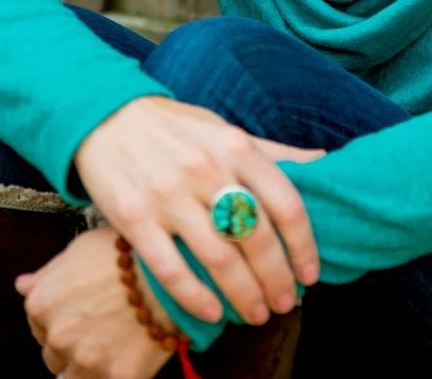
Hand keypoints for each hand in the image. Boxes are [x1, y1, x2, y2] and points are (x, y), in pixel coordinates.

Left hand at [16, 225, 172, 378]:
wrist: (174, 267)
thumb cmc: (129, 252)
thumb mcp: (83, 247)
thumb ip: (50, 272)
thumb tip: (22, 285)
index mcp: (43, 303)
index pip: (38, 325)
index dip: (61, 318)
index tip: (83, 312)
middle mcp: (57, 334)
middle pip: (54, 354)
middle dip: (73, 344)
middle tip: (103, 327)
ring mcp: (85, 359)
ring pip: (72, 377)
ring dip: (88, 365)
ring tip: (116, 342)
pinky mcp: (115, 378)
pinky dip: (112, 374)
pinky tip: (128, 355)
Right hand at [74, 97, 325, 327]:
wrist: (107, 117)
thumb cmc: (177, 129)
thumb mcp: (227, 131)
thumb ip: (274, 152)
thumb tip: (324, 162)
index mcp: (236, 147)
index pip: (285, 204)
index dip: (303, 246)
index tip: (310, 274)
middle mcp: (207, 170)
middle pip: (256, 238)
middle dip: (277, 279)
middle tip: (285, 303)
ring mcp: (170, 195)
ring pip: (219, 259)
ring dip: (244, 295)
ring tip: (256, 313)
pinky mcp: (135, 218)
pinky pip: (171, 269)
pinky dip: (196, 297)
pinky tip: (212, 313)